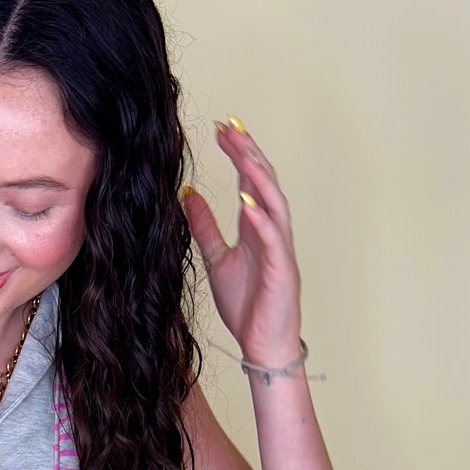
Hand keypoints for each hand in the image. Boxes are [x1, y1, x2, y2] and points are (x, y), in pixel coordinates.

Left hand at [183, 115, 303, 369]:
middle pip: (264, 182)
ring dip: (259, 176)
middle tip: (231, 126)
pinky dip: (261, 218)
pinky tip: (247, 202)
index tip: (221, 129)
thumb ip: (205, 227)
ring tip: (242, 151)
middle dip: (249, 152)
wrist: (261, 344)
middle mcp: (273, 231)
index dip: (238, 153)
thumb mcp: (216, 260)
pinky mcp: (282, 270)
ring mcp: (280, 249)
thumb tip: (187, 195)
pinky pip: (274, 239)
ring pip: (274, 203)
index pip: (250, 180)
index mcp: (257, 227)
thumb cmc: (247, 306)